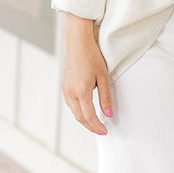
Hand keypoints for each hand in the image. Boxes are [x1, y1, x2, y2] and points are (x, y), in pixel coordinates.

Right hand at [61, 13, 112, 134]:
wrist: (77, 41)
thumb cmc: (91, 56)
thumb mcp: (103, 77)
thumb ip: (106, 98)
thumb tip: (109, 114)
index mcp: (81, 91)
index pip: (89, 116)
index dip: (97, 126)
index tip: (105, 131)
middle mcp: (70, 92)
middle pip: (79, 117)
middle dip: (90, 126)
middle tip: (101, 130)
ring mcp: (65, 89)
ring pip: (74, 111)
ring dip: (84, 119)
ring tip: (95, 122)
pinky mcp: (64, 85)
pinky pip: (70, 103)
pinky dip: (78, 110)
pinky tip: (86, 109)